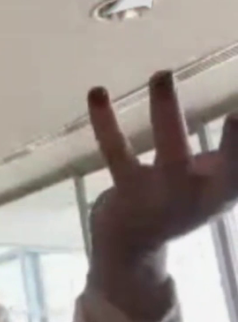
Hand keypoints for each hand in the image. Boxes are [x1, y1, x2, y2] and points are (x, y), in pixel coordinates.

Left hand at [86, 70, 237, 321]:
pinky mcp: (126, 190)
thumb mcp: (214, 183)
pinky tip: (97, 93)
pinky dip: (106, 122)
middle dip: (236, 145)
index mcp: (224, 194)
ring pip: (170, 150)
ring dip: (167, 111)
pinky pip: (116, 151)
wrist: (131, 246)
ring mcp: (161, 195)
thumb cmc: (180, 203)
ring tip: (163, 74)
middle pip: (227, 171)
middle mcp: (199, 197)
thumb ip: (228, 160)